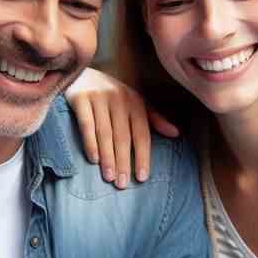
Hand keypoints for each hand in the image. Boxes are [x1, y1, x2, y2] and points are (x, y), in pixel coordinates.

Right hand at [65, 68, 178, 187]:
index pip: (142, 134)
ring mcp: (99, 98)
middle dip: (124, 162)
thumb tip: (176, 134)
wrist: (83, 73)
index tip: (142, 177)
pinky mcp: (80, 98)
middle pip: (123, 136)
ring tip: (109, 177)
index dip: (143, 156)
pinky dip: (90, 142)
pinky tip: (93, 159)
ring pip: (105, 133)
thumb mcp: (135, 102)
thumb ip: (154, 118)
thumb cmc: (112, 95)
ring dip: (108, 157)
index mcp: (135, 102)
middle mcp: (119, 99)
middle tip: (122, 185)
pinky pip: (86, 125)